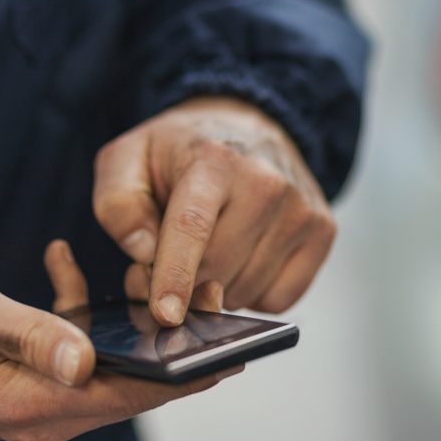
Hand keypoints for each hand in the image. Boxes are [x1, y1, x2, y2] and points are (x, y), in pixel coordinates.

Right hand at [0, 240, 239, 440]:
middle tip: (211, 298)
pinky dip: (76, 311)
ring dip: (129, 325)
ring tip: (154, 278)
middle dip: (172, 346)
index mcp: (30, 405)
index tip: (234, 353)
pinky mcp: (23, 377)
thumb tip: (88, 359)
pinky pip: (69, 349)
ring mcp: (32, 398)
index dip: (186, 375)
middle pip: (128, 385)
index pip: (130, 394)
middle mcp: (39, 413)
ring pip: (106, 366)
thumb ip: (30, 334)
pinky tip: (65, 265)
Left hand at [95, 97, 335, 324]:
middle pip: (217, 270)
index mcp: (213, 161)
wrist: (246, 126)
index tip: (166, 314)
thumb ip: (118, 204)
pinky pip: (279, 299)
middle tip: (172, 261)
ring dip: (219, 288)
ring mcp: (300, 209)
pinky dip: (254, 293)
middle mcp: (266, 182)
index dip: (175, 276)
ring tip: (211, 251)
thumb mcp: (128, 159)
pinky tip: (244, 258)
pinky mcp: (322, 231)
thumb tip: (142, 252)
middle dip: (186, 282)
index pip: (192, 227)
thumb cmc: (180, 153)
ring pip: (247, 291)